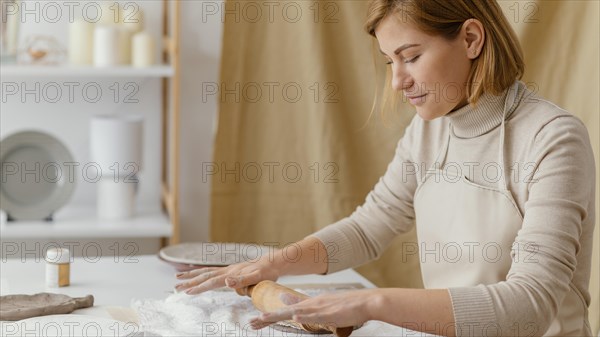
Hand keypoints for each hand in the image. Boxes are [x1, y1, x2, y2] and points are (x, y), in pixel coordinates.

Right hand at [174, 256, 279, 294]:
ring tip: (178, 277)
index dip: (199, 287)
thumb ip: (242, 280)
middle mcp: (227, 270)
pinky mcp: (232, 270)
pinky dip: (202, 271)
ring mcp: (229, 269)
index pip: (211, 281)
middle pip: (204, 276)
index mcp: (232, 273)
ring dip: (192, 275)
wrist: (275, 262)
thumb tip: (226, 281)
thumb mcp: (257, 277)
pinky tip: (197, 272)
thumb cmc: (268, 272)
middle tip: (175, 286)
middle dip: (189, 281)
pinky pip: (212, 271)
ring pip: (206, 272)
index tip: (187, 292)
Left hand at [249, 289, 379, 329]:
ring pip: (293, 312)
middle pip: (284, 311)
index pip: (285, 310)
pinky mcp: (328, 312)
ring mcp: (318, 308)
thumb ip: (310, 306)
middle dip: (267, 318)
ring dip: (277, 316)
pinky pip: (313, 315)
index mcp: (309, 304)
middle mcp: (311, 304)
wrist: (365, 301)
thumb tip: (292, 305)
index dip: (270, 316)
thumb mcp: (324, 306)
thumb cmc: (347, 306)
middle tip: (251, 323)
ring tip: (261, 319)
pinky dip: (303, 316)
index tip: (256, 321)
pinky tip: (294, 316)